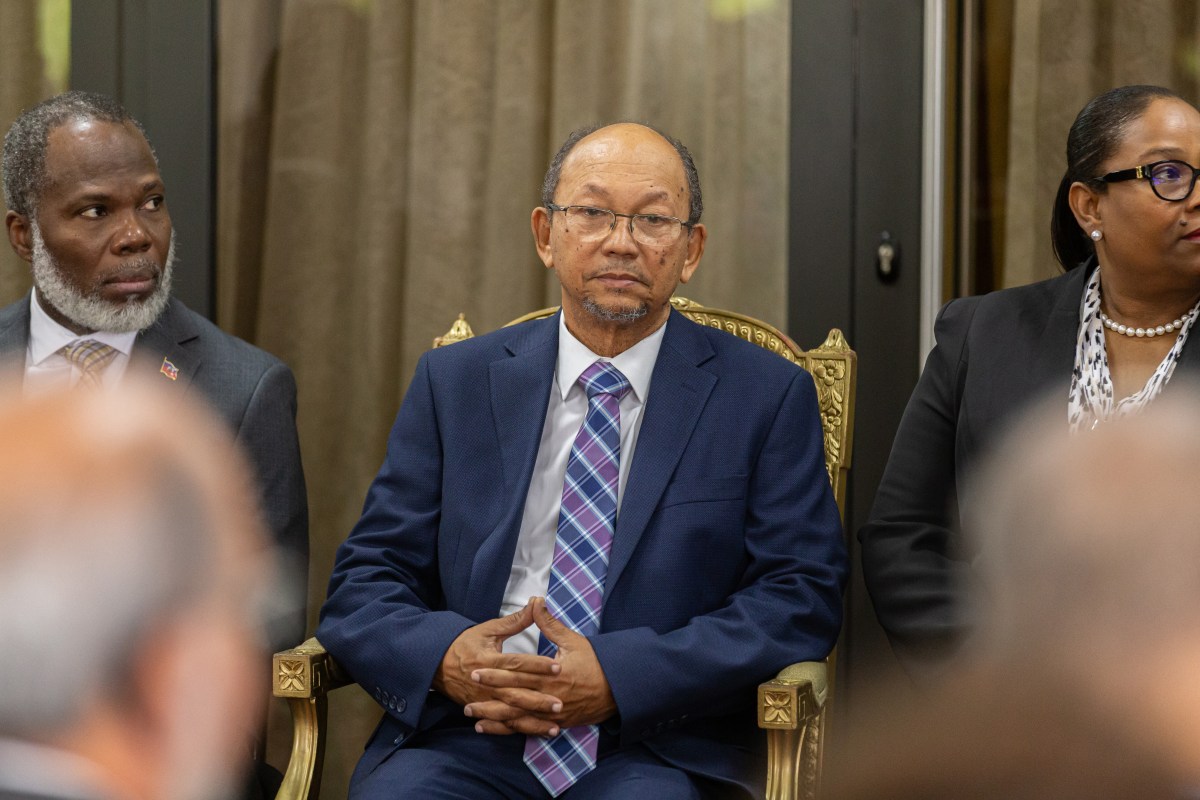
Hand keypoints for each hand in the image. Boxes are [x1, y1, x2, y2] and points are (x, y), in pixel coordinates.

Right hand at [433, 602, 560, 726]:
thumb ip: (514, 621)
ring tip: (554, 725)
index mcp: (488, 660)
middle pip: (515, 693)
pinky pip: (502, 723)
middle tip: (560, 703)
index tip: (558, 668)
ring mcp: (483, 699)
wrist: (436, 664)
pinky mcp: (482, 709)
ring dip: (532, 720)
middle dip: (538, 700)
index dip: (537, 665)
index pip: (517, 663)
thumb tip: (536, 603)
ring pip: (510, 713)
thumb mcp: (488, 629)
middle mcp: (486, 683)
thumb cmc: (465, 643)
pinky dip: (520, 729)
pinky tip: (537, 732)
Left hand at [467, 597, 616, 734]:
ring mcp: (552, 714)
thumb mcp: (573, 640)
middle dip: (488, 696)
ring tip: (472, 715)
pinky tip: (492, 728)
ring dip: (494, 717)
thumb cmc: (596, 663)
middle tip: (466, 696)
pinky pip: (528, 728)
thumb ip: (550, 624)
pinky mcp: (555, 723)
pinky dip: (509, 729)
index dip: (496, 673)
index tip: (476, 669)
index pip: (518, 674)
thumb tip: (536, 603)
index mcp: (552, 676)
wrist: (617, 690)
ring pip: (517, 718)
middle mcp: (549, 697)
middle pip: (513, 698)